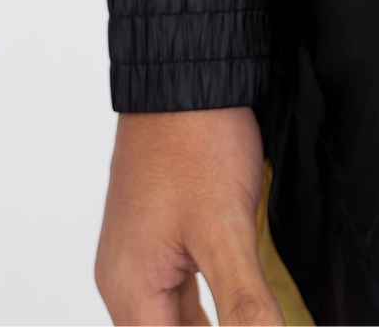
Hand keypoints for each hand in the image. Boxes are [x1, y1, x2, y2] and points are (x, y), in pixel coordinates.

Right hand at [95, 108, 282, 326]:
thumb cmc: (195, 143)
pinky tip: (231, 313)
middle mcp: (124, 279)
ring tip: (248, 322)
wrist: (184, 76)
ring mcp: (137, 254)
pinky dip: (202, 310)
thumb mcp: (226, 230)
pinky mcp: (156, 232)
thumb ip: (243, 302)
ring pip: (169, 318)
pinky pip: (174, 291)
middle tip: (254, 323)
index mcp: (131, 290)